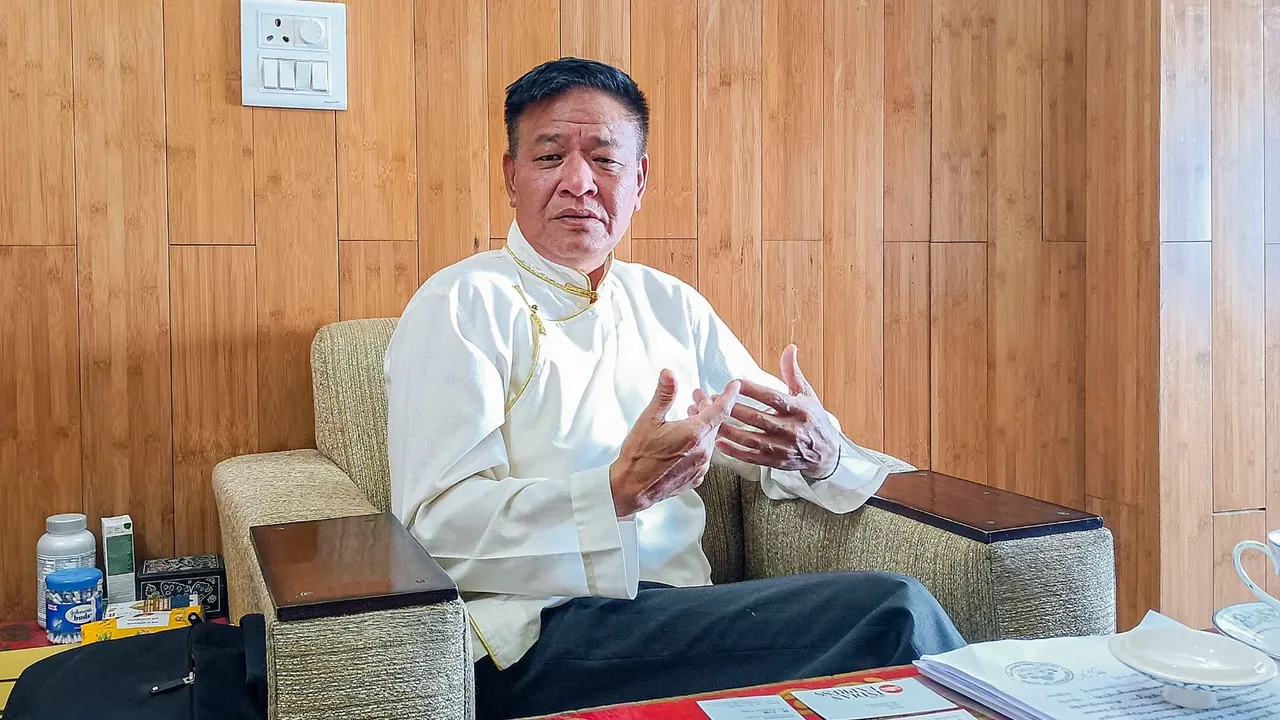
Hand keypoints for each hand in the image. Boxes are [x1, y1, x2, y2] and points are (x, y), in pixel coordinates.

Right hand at [610, 370, 739, 517]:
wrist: (632, 488)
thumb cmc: (639, 457)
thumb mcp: (649, 420)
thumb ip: (664, 395)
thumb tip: (669, 375)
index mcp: (694, 433)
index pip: (721, 409)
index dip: (729, 395)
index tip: (735, 385)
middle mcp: (702, 451)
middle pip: (716, 423)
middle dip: (708, 407)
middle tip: (697, 398)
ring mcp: (700, 466)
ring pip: (710, 439)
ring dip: (704, 426)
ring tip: (690, 417)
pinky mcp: (696, 477)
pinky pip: (705, 456)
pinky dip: (700, 444)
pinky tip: (686, 441)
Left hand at [689, 345, 838, 477]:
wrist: (827, 453)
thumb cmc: (814, 419)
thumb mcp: (807, 394)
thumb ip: (793, 372)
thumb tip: (789, 348)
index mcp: (799, 409)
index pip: (772, 397)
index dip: (753, 389)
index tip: (735, 382)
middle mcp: (791, 429)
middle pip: (758, 418)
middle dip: (734, 408)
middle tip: (715, 400)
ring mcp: (783, 448)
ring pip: (751, 438)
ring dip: (729, 429)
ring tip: (712, 420)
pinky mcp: (776, 462)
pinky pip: (752, 457)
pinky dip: (734, 451)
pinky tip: (719, 442)